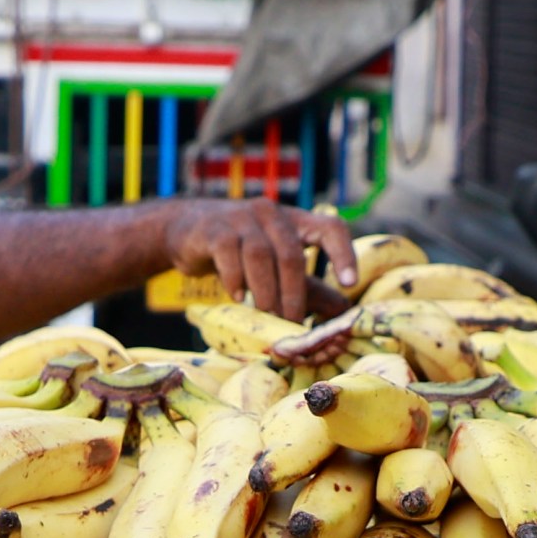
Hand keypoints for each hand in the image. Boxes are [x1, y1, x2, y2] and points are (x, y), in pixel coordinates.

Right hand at [161, 198, 360, 321]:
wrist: (186, 231)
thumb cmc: (240, 252)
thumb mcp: (277, 268)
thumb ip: (310, 287)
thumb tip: (343, 310)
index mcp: (295, 221)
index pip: (329, 227)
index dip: (343, 253)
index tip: (350, 283)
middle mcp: (271, 213)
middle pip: (291, 253)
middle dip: (294, 293)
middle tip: (292, 323)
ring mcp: (241, 217)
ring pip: (261, 254)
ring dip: (266, 291)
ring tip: (267, 315)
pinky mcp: (214, 228)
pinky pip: (229, 253)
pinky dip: (236, 279)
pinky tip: (238, 297)